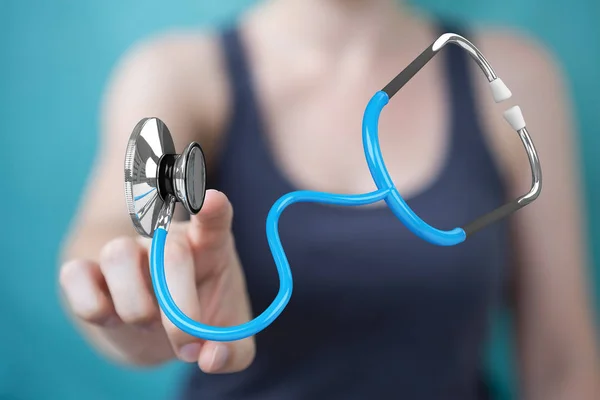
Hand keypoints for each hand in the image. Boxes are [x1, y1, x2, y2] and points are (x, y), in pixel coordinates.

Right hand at [59, 190, 254, 372]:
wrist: (156, 331)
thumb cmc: (199, 322)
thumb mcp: (229, 342)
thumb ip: (233, 354)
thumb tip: (211, 358)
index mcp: (209, 247)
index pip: (214, 218)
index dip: (212, 208)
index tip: (211, 201)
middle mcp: (166, 240)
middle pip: (171, 252)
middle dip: (180, 308)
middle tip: (189, 345)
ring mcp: (127, 250)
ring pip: (119, 255)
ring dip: (135, 305)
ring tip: (146, 322)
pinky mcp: (89, 270)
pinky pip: (76, 274)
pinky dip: (90, 303)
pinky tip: (109, 316)